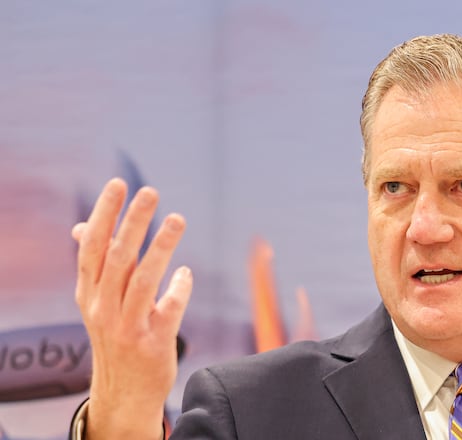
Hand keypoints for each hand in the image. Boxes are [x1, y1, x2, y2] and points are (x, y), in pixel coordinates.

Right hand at [72, 178, 191, 438]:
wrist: (125, 391)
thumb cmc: (115, 335)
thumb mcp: (97, 302)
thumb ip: (96, 266)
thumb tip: (83, 227)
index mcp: (89, 294)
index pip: (93, 247)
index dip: (105, 215)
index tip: (119, 185)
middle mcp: (103, 309)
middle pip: (118, 258)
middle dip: (134, 222)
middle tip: (151, 192)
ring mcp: (127, 327)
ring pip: (143, 280)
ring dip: (161, 247)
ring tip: (177, 219)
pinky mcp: (153, 343)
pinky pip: (169, 308)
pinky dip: (179, 288)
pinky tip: (186, 274)